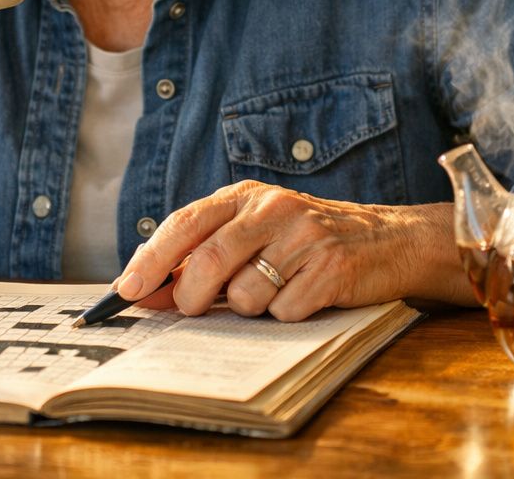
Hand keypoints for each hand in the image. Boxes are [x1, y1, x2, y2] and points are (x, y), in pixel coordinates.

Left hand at [112, 181, 472, 321]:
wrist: (389, 240)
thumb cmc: (307, 243)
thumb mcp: (255, 235)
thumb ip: (202, 257)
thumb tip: (146, 291)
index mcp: (246, 196)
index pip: (185, 223)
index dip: (150, 259)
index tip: (124, 292)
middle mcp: (274, 208)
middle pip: (208, 261)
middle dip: (192, 298)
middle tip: (195, 310)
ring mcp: (304, 236)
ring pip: (245, 295)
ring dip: (250, 309)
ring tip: (275, 292)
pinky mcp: (332, 268)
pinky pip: (285, 312)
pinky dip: (287, 316)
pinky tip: (305, 297)